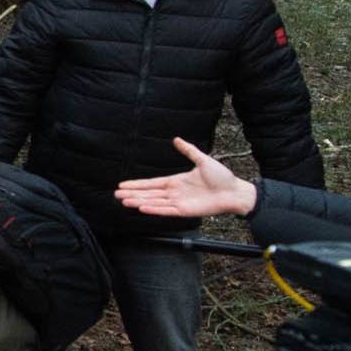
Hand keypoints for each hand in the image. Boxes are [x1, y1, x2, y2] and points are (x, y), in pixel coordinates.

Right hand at [113, 138, 258, 218]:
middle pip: (149, 193)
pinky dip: (154, 209)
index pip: (152, 183)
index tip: (123, 185)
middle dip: (132, 194)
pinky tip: (142, 208)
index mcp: (177, 181)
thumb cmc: (222, 177)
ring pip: (154, 202)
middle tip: (117, 194)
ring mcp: (179, 203)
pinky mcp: (185, 211)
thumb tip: (176, 139)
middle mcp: (175, 193)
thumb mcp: (203, 159)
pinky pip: (166, 210)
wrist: (234, 191)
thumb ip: (188, 150)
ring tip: (124, 201)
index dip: (138, 184)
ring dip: (138, 201)